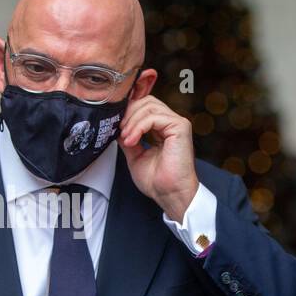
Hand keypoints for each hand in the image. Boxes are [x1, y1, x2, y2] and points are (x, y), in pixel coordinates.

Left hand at [117, 94, 198, 221]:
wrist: (169, 194)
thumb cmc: (157, 181)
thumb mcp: (135, 155)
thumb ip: (128, 138)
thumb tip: (116, 126)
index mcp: (163, 128)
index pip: (144, 106)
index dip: (128, 112)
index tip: (115, 127)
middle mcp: (171, 122)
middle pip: (146, 101)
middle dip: (128, 114)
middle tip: (119, 131)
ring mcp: (177, 123)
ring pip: (148, 106)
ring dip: (131, 121)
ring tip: (126, 138)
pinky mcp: (180, 127)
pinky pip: (153, 117)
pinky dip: (138, 127)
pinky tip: (132, 140)